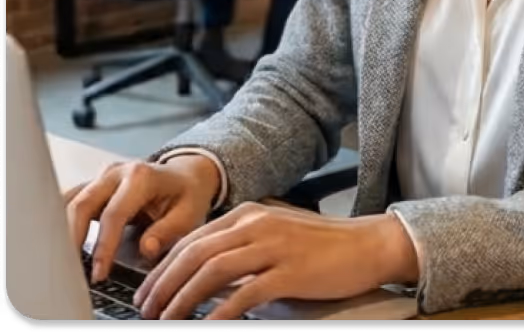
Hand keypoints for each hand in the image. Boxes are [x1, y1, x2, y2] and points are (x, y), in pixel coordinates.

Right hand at [64, 156, 220, 283]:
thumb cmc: (187, 195)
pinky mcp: (94, 185)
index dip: (104, 246)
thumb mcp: (189, 214)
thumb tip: (146, 248)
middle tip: (71, 271)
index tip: (99, 273)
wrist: (186, 175)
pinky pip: (70, 201)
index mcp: (142, 176)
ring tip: (64, 262)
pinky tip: (61, 244)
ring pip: (71, 202)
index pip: (114, 214)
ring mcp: (103, 177)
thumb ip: (168, 231)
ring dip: (63, 231)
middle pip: (83, 205)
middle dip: (72, 240)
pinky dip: (61, 222)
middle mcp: (118, 172)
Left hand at [133, 203, 418, 320]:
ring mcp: (273, 245)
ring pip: (212, 270)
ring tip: (166, 321)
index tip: (146, 292)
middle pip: (195, 252)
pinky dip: (220, 312)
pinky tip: (208, 326)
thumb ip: (242, 248)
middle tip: (145, 310)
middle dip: (163, 284)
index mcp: (250, 213)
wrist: (367, 244)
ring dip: (182, 299)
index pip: (193, 238)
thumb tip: (203, 276)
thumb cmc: (322, 246)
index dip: (163, 267)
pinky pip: (245, 293)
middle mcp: (257, 223)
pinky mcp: (290, 271)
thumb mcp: (275, 236)